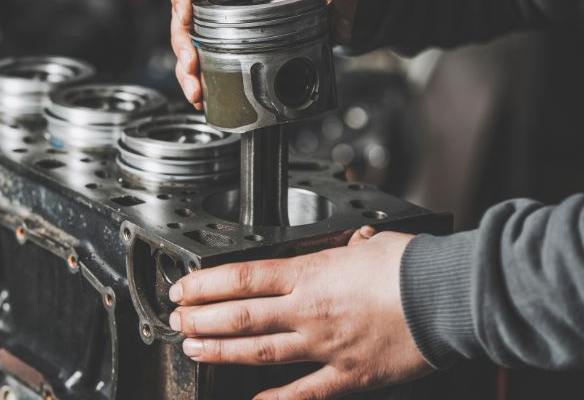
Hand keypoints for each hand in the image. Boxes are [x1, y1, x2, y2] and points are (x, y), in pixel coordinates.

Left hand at [167, 227, 431, 398]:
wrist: (450, 297)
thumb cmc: (413, 266)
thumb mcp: (372, 243)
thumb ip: (350, 247)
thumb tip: (352, 242)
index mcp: (311, 273)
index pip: (243, 277)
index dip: (205, 284)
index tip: (182, 289)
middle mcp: (309, 309)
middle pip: (241, 315)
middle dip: (201, 320)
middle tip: (177, 323)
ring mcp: (325, 344)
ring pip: (260, 351)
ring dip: (222, 352)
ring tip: (194, 351)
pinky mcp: (348, 374)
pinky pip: (304, 391)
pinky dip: (277, 399)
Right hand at [170, 0, 360, 107]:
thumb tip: (339, 31)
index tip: (185, 17)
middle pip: (188, 12)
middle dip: (184, 45)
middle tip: (192, 70)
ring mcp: (227, 11)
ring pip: (193, 38)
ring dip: (189, 69)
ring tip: (197, 93)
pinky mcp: (233, 33)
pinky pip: (209, 52)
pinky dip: (204, 76)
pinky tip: (205, 96)